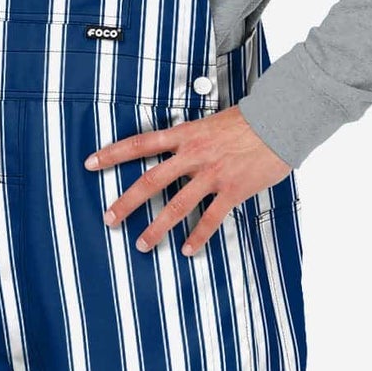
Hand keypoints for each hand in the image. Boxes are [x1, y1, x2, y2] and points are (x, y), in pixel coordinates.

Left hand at [87, 105, 290, 256]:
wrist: (281, 121)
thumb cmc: (248, 120)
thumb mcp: (210, 122)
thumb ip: (190, 138)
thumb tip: (174, 150)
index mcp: (185, 134)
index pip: (140, 143)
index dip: (112, 153)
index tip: (90, 163)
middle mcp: (194, 155)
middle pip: (151, 180)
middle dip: (127, 202)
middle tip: (109, 218)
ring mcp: (213, 174)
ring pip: (177, 205)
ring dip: (157, 228)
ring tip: (142, 244)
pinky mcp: (233, 190)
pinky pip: (211, 218)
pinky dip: (198, 236)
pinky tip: (187, 250)